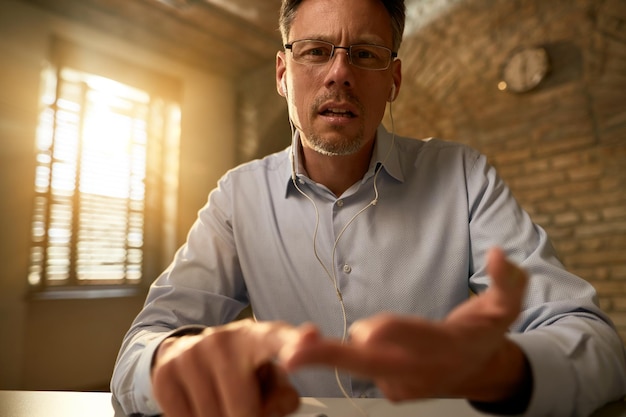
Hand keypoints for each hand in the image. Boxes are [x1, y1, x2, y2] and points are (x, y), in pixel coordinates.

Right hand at [152, 319, 312, 416]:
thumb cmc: (241, 368)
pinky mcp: (167, 372)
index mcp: (259, 337)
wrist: (188, 352)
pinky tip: (198, 400)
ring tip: (221, 397)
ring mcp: (193, 353)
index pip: (279, 339)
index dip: (295, 344)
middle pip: (243, 411)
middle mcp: (225, 340)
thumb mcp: (271, 377)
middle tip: (243, 402)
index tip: (310, 339)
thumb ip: (283, 396)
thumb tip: (274, 405)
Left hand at [279, 247, 529, 402]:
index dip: (393, 334)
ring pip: (356, 368)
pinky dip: (334, 357)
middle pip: (370, 364)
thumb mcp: (508, 306)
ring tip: (293, 349)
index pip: (416, 340)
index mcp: (446, 346)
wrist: (479, 372)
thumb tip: (497, 254)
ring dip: (323, 357)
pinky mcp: (387, 387)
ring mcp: (399, 383)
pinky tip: (319, 346)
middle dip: (331, 358)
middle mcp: (418, 369)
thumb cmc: (485, 334)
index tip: (365, 332)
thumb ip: (508, 280)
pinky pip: (357, 368)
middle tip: (294, 355)